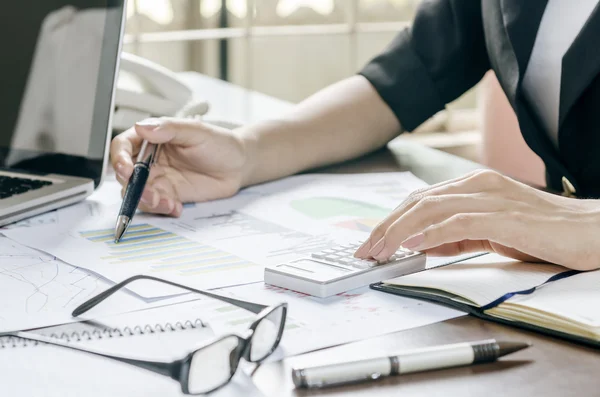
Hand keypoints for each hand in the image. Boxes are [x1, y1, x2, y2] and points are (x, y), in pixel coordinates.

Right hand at [110, 118, 250, 216]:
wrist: (239, 166)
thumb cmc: (220, 143)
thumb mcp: (196, 131)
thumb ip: (170, 128)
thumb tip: (143, 127)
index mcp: (152, 138)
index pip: (123, 146)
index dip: (119, 158)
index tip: (126, 169)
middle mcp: (151, 159)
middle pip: (126, 174)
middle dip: (132, 186)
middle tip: (149, 193)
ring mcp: (159, 178)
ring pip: (137, 193)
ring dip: (146, 201)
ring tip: (166, 202)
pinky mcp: (170, 195)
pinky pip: (156, 205)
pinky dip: (162, 209)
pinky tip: (176, 207)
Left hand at [354, 170, 599, 270]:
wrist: (592, 232)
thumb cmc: (543, 232)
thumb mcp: (490, 232)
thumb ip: (458, 234)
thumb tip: (422, 243)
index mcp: (473, 185)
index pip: (420, 200)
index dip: (391, 220)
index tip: (372, 241)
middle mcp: (478, 185)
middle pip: (418, 201)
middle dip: (386, 226)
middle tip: (366, 249)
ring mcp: (491, 198)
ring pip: (431, 209)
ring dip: (399, 231)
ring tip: (380, 251)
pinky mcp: (505, 216)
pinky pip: (459, 222)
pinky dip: (432, 233)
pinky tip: (413, 245)